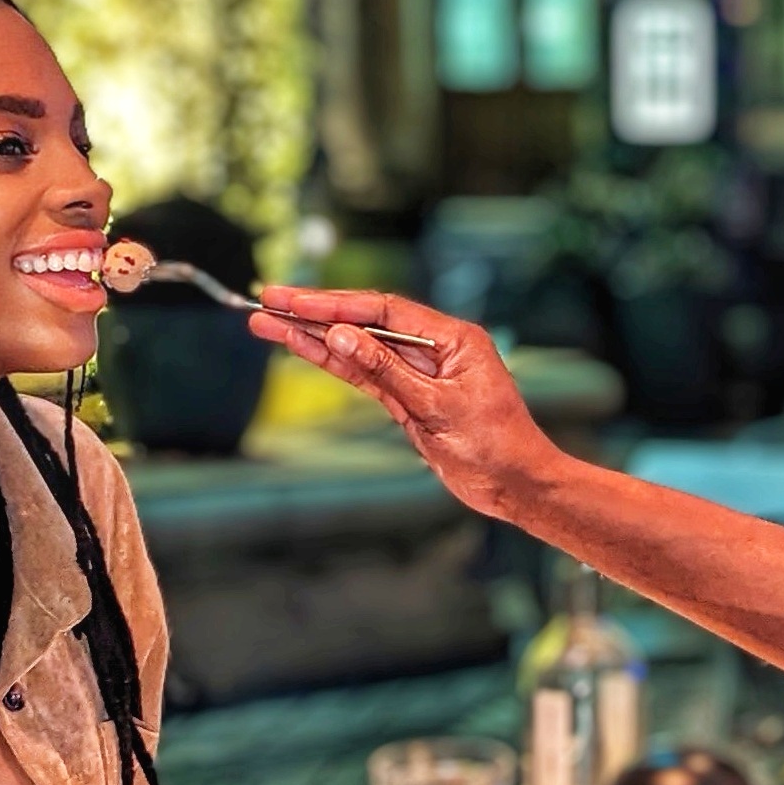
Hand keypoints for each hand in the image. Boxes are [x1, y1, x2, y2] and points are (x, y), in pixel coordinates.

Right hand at [250, 286, 560, 520]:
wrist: (516, 485)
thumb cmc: (494, 447)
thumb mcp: (436, 407)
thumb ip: (386, 370)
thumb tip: (342, 336)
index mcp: (451, 338)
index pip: (382, 309)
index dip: (333, 303)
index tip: (293, 299)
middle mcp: (433, 348)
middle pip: (364, 321)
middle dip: (313, 312)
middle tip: (267, 300)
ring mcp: (418, 373)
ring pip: (357, 348)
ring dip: (313, 337)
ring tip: (268, 324)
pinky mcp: (408, 399)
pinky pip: (364, 375)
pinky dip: (334, 364)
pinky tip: (302, 349)